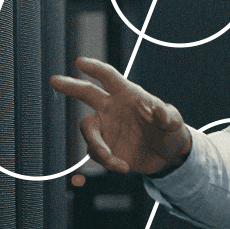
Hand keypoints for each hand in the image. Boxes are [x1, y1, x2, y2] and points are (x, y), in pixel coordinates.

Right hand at [48, 56, 191, 175]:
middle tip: (54, 80)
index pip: (109, 77)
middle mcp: (112, 108)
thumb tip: (159, 111)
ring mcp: (106, 128)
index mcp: (128, 94)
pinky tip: (123, 166)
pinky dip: (107, 161)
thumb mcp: (175, 123)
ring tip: (112, 159)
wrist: (167, 157)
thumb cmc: (170, 132)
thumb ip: (168, 116)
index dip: (95, 69)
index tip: (80, 62)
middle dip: (70, 86)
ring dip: (97, 144)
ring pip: (88, 130)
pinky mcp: (105, 147)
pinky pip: (95, 153)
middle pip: (86, 93)